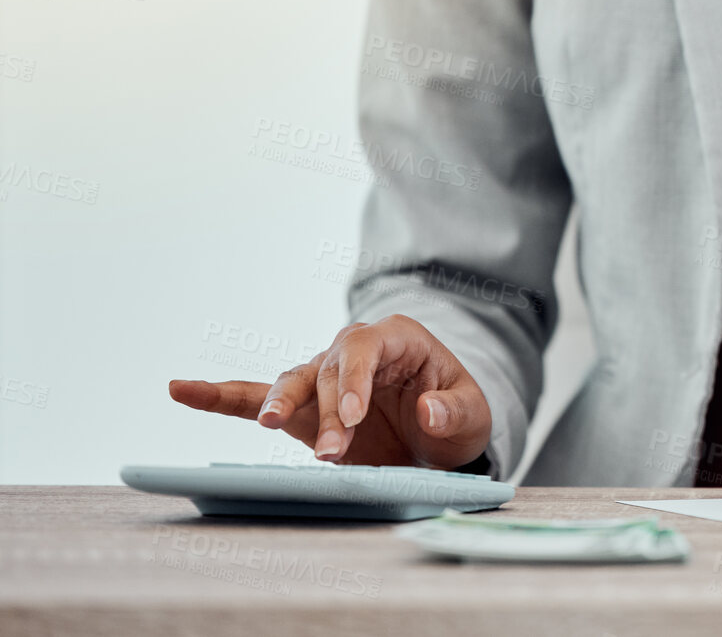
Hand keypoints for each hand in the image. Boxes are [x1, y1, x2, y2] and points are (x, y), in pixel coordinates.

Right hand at [168, 314, 490, 469]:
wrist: (438, 433)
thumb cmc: (454, 415)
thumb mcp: (472, 415)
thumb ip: (455, 412)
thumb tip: (428, 410)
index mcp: (396, 339)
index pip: (365, 348)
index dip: (354, 381)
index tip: (350, 419)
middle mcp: (352, 349)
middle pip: (329, 371)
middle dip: (328, 412)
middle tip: (333, 453)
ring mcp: (321, 375)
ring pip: (291, 382)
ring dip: (279, 404)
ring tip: (268, 423)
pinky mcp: (299, 405)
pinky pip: (251, 395)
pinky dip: (216, 395)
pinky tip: (179, 390)